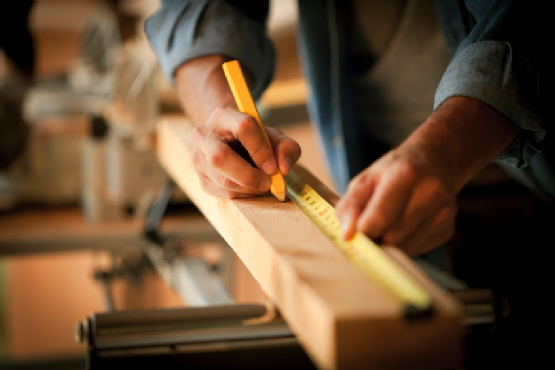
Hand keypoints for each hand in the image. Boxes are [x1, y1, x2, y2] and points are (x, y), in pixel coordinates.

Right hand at [190, 104, 300, 197]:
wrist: (231, 143)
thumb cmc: (255, 139)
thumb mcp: (274, 137)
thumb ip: (287, 148)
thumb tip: (283, 168)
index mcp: (224, 116)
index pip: (243, 128)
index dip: (260, 149)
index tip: (273, 167)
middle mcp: (204, 136)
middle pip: (220, 157)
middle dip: (248, 175)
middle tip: (268, 183)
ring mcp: (198, 159)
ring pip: (224, 180)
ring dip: (249, 188)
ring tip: (262, 183)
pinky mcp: (201, 180)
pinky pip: (224, 193)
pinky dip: (243, 194)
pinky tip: (250, 186)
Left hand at [335, 96, 521, 255]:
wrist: (435, 161)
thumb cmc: (394, 171)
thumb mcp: (366, 179)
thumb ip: (350, 206)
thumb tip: (346, 235)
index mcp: (406, 174)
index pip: (380, 218)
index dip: (362, 231)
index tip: (353, 232)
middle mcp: (430, 192)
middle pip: (392, 236)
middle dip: (376, 236)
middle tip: (371, 224)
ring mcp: (444, 212)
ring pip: (404, 247)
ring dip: (389, 242)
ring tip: (389, 222)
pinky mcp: (448, 229)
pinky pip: (416, 250)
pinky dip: (404, 244)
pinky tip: (405, 225)